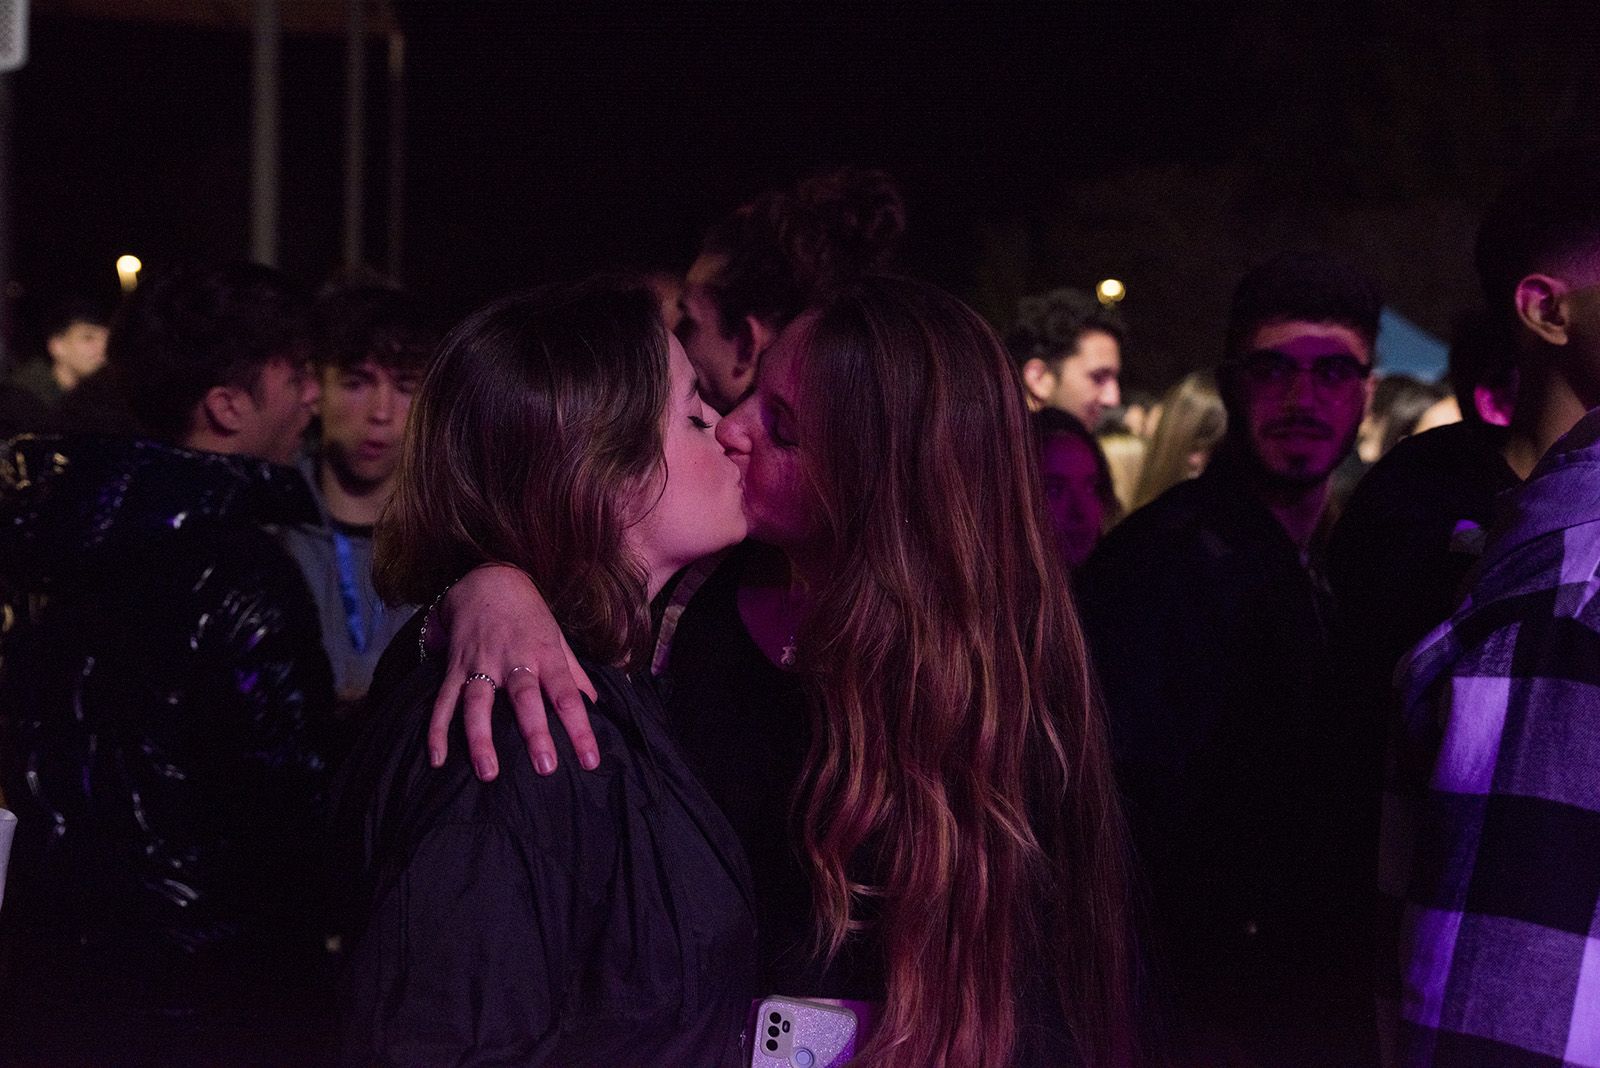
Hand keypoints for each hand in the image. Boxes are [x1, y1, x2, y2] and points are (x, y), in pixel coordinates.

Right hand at [430, 564, 598, 779]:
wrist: (489, 581)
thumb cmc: (530, 616)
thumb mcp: (558, 639)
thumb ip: (575, 672)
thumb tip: (596, 703)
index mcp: (545, 655)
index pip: (567, 695)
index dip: (580, 728)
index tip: (590, 760)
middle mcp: (514, 659)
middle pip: (524, 698)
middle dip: (535, 733)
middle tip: (545, 767)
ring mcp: (481, 662)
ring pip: (478, 702)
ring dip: (481, 738)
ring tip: (488, 773)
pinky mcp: (454, 666)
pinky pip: (443, 701)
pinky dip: (437, 730)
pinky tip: (438, 759)